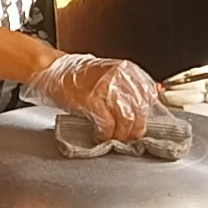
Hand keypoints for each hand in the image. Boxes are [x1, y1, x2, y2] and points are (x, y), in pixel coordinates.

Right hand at [25, 54, 157, 141]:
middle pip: (140, 110)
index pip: (148, 95)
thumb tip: (156, 93)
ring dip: (122, 134)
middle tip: (130, 136)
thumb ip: (130, 84)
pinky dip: (106, 134)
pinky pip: (107, 124)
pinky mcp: (91, 100)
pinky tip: (100, 135)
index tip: (141, 123)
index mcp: (126, 69)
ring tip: (115, 138)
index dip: (146, 113)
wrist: (51, 70)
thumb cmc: (78, 74)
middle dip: (136, 128)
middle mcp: (119, 77)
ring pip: (127, 119)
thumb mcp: (109, 73)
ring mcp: (105, 88)